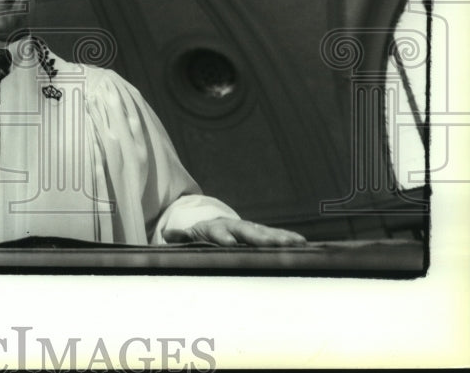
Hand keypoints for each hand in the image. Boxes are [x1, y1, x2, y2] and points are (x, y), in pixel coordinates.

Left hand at [163, 217, 305, 246]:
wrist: (219, 224)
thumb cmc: (205, 234)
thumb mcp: (192, 234)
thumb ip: (182, 237)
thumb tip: (167, 235)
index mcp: (216, 229)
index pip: (219, 232)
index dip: (223, 237)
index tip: (228, 243)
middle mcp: (236, 227)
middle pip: (247, 232)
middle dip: (258, 238)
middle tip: (269, 245)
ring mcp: (251, 229)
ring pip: (266, 233)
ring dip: (279, 238)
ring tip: (293, 244)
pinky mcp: (264, 234)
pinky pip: (278, 236)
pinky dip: (289, 239)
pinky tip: (303, 244)